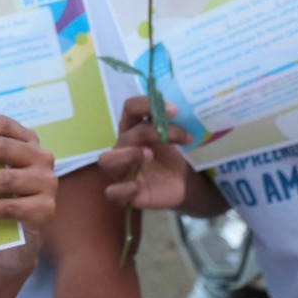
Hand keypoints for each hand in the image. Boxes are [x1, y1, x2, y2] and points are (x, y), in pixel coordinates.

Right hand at [100, 95, 193, 211]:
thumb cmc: (173, 156)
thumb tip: (189, 107)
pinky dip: (123, 189)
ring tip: (150, 155)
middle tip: (181, 136)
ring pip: (108, 160)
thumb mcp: (176, 138)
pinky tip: (138, 186)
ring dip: (129, 155)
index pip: (130, 108)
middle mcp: (123, 147)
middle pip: (127, 133)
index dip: (146, 104)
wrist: (182, 185)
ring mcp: (121, 171)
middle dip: (153, 131)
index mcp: (133, 129)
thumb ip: (175, 123)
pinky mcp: (126, 194)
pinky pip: (113, 192)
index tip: (174, 109)